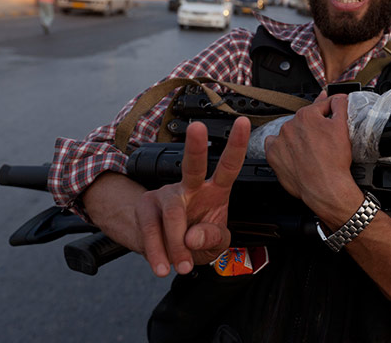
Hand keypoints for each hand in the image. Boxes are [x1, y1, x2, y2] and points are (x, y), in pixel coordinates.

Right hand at [135, 117, 249, 276]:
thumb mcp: (216, 245)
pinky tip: (163, 266)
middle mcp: (191, 187)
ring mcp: (166, 195)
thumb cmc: (198, 240)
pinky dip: (158, 252)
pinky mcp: (146, 207)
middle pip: (192, 165)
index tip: (244, 123)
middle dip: (196, 146)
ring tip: (183, 265)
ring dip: (176, 244)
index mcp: (215, 190)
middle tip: (197, 128)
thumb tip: (192, 237)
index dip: (237, 145)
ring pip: (172, 213)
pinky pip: (150, 229)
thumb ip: (212, 240)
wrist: (167, 250)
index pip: (229, 166)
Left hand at [264, 93, 362, 224]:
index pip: (320, 106)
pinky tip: (293, 153)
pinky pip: (274, 145)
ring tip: (310, 150)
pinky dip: (282, 147)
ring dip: (298, 137)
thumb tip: (339, 98)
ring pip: (290, 132)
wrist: (325, 187)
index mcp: (307, 115)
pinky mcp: (273, 155)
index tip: (332, 111)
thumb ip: (340, 106)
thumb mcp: (343, 128)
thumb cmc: (334, 162)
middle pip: (304, 120)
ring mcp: (280, 140)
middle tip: (324, 140)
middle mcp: (290, 125)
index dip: (330, 109)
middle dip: (314, 126)